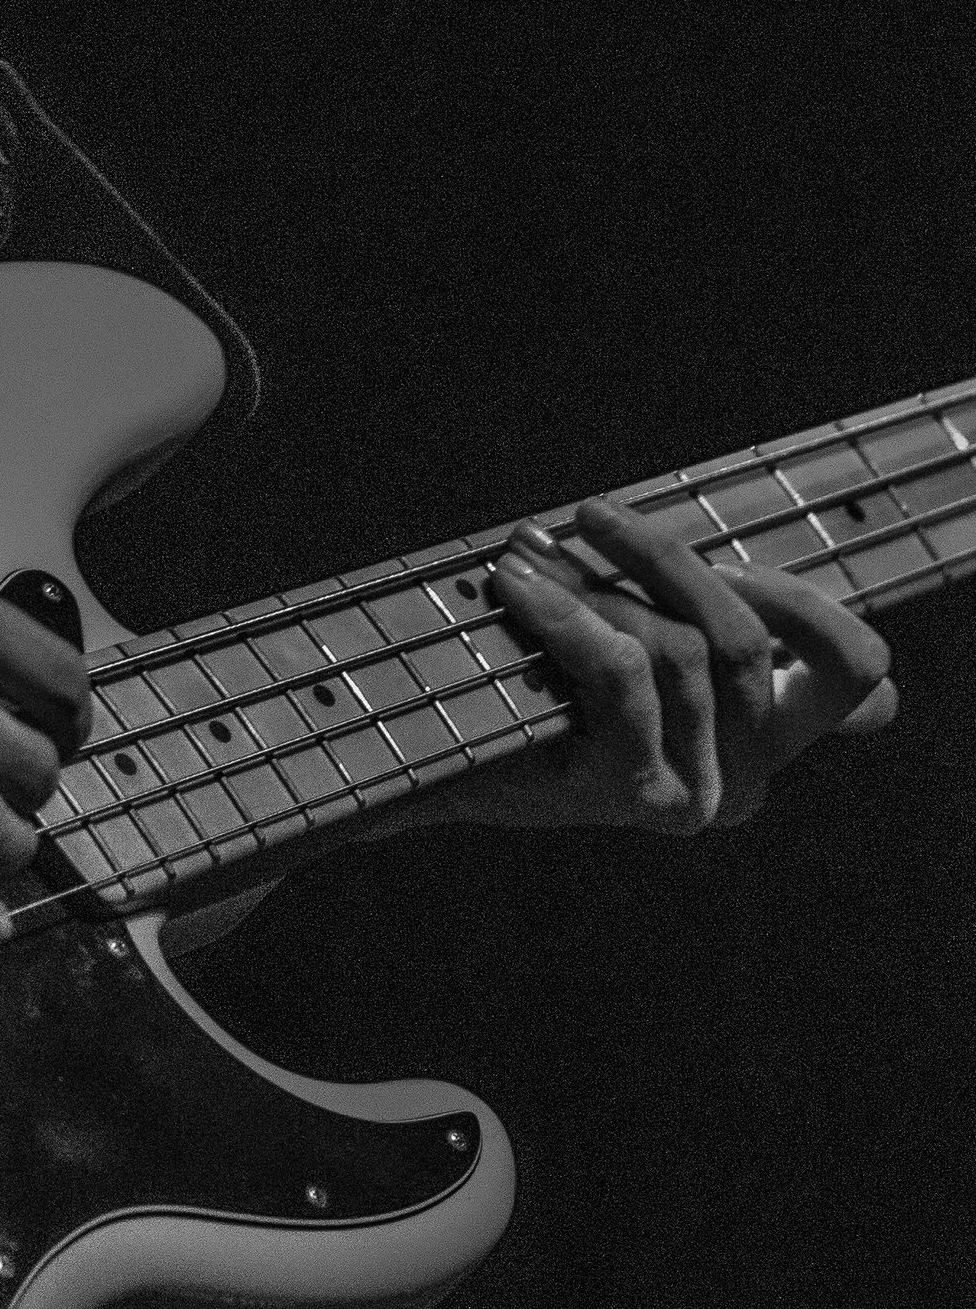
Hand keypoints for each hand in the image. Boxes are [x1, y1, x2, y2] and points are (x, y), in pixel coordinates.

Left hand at [462, 497, 897, 833]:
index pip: (854, 670)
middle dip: (666, 559)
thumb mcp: (638, 648)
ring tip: (527, 554)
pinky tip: (517, 586)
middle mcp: (747, 780)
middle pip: (748, 638)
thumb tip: (884, 701)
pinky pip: (624, 675)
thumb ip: (720, 635)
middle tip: (593, 514)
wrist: (425, 755)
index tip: (722, 556)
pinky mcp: (633, 795)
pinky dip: (567, 615)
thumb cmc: (530, 678)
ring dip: (595, 584)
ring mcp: (696, 795)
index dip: (803, 598)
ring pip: (680, 650)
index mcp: (765, 739)